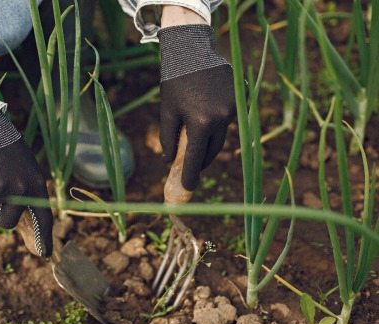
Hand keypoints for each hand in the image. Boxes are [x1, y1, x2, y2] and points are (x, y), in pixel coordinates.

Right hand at [0, 112, 52, 256]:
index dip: (45, 238)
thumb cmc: (3, 145)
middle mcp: (21, 189)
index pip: (44, 216)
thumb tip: (17, 216)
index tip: (45, 254)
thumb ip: (23, 188)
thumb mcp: (22, 165)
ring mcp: (0, 189)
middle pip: (6, 222)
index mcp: (35, 183)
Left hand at [158, 24, 236, 190]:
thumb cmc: (174, 81)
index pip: (197, 157)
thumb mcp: (167, 112)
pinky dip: (218, 122)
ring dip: (210, 141)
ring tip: (196, 141)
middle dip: (202, 161)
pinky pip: (230, 117)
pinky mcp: (242, 96)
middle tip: (191, 167)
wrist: (191, 49)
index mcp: (202, 122)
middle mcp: (223, 116)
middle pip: (213, 149)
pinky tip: (207, 114)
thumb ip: (169, 140)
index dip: (191, 175)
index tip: (187, 188)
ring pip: (222, 135)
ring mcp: (235, 106)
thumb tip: (170, 163)